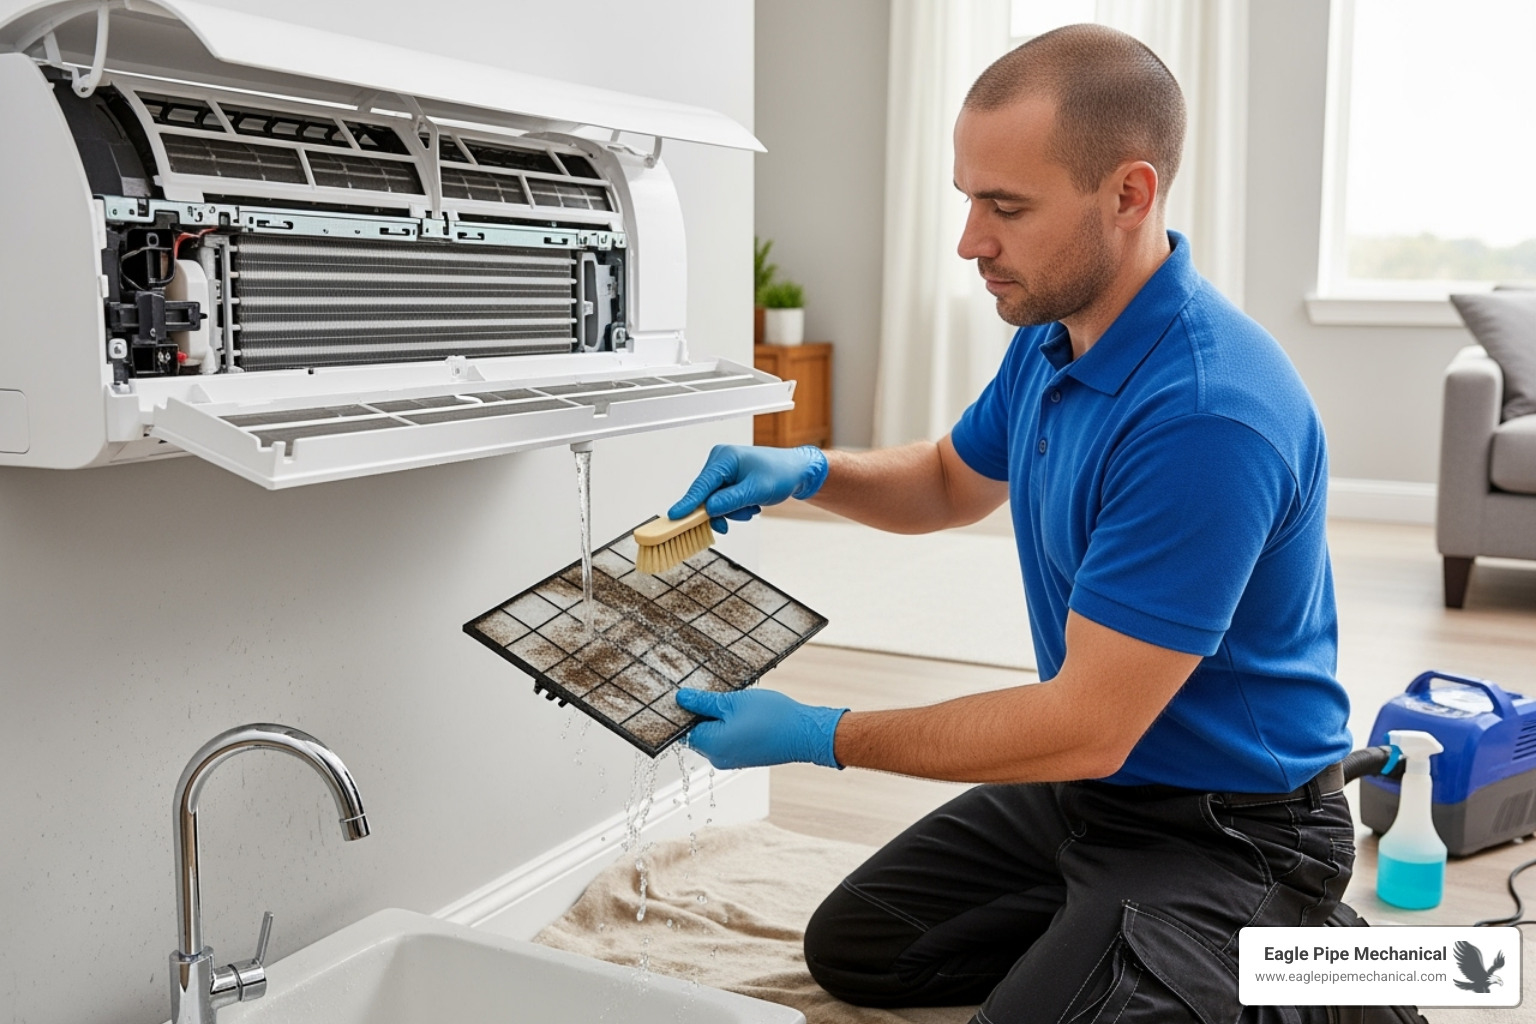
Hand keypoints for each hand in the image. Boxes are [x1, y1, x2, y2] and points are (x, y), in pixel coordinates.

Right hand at [667, 445, 829, 532]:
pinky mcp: (728, 480)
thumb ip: (730, 501)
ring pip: (714, 502)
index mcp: (724, 458)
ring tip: (751, 507)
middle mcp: (720, 462)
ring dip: (732, 511)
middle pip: (705, 496)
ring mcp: (723, 471)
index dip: (688, 503)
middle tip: (738, 517)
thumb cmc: (781, 474)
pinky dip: (734, 508)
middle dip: (721, 511)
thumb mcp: (756, 490)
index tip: (675, 516)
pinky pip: (722, 501)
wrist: (797, 472)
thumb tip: (709, 509)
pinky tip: (750, 505)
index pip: (701, 485)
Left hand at [675, 687, 845, 768]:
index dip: (681, 710)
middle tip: (708, 690)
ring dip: (715, 718)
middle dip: (699, 713)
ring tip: (728, 699)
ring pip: (712, 735)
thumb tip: (682, 699)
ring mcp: (731, 759)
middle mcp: (718, 758)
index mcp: (711, 745)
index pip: (681, 729)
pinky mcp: (744, 757)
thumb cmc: (774, 717)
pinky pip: (726, 740)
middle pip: (696, 733)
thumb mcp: (734, 701)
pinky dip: (727, 725)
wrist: (805, 733)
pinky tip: (738, 710)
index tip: (683, 693)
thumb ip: (704, 701)